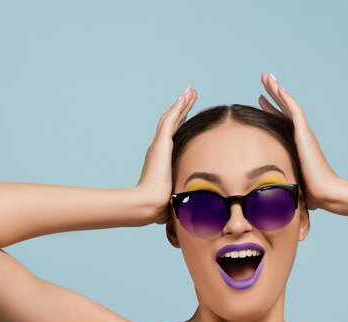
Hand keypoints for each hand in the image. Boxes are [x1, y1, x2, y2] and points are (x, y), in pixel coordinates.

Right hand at [135, 86, 197, 223]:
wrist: (151, 204)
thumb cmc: (163, 204)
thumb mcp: (177, 194)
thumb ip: (184, 194)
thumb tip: (197, 205)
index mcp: (163, 159)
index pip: (175, 137)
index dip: (182, 124)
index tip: (189, 114)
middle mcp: (159, 149)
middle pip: (173, 123)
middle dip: (182, 109)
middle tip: (190, 95)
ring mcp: (159, 145)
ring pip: (172, 118)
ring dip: (182, 104)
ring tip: (191, 91)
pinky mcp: (161, 144)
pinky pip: (170, 120)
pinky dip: (178, 107)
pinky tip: (185, 96)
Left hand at [258, 72, 347, 210]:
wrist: (326, 193)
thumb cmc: (310, 193)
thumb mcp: (290, 181)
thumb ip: (280, 179)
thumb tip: (265, 191)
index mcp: (297, 144)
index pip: (281, 121)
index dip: (271, 109)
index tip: (261, 99)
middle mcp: (301, 135)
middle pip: (283, 108)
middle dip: (272, 93)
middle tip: (264, 79)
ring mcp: (303, 133)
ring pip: (288, 105)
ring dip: (276, 89)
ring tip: (266, 76)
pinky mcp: (304, 134)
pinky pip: (294, 110)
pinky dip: (286, 98)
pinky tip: (277, 87)